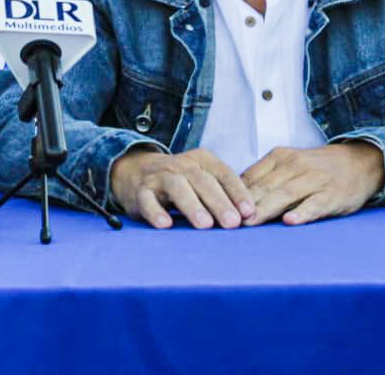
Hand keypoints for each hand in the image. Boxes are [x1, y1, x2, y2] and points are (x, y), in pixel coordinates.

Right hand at [110, 147, 255, 228]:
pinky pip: (147, 200)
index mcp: (201, 160)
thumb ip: (223, 194)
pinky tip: (165, 224)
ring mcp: (159, 176)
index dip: (237, 192)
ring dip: (192, 206)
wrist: (134, 171)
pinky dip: (155, 212)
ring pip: (176, 187)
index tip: (250, 212)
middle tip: (232, 223)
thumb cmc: (180, 181)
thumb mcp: (202, 179)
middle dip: (218, 202)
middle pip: (202, 181)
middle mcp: (180, 165)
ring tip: (204, 224)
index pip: (223, 173)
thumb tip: (250, 218)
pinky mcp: (140, 191)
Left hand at [240, 143, 383, 225]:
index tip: (218, 209)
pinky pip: (315, 204)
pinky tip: (290, 221)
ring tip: (250, 223)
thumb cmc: (315, 169)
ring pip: (285, 195)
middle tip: (228, 221)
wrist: (359, 162)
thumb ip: (264, 177)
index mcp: (279, 157)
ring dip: (265, 209)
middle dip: (244, 204)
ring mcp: (314, 179)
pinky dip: (302, 212)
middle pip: (264, 186)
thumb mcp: (288, 165)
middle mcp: (295, 165)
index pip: (251, 177)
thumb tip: (231, 196)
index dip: (233, 194)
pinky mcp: (333, 194)